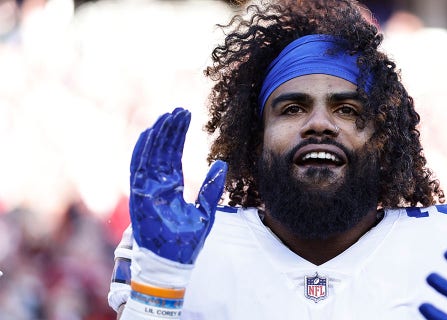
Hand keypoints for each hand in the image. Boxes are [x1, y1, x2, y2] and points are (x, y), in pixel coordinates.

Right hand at [129, 107, 226, 264]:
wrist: (173, 264)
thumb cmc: (187, 242)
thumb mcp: (206, 211)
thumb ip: (212, 187)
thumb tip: (222, 163)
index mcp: (172, 188)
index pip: (174, 155)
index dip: (178, 135)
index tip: (186, 115)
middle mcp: (157, 186)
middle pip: (162, 151)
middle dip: (170, 130)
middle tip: (179, 110)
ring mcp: (147, 191)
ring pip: (150, 157)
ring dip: (158, 136)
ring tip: (167, 116)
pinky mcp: (139, 199)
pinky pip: (138, 171)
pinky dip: (141, 153)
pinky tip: (147, 135)